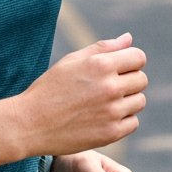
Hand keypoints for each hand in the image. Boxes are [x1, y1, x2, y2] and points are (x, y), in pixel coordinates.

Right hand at [18, 33, 147, 154]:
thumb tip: (129, 38)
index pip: (139, 57)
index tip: (117, 69)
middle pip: (141, 79)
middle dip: (128, 80)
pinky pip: (133, 122)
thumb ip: (103, 48)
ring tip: (103, 103)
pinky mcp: (112, 133)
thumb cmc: (49, 88)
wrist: (31, 124)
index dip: (129, 61)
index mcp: (100, 64)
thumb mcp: (72, 61)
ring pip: (139, 101)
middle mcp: (110, 87)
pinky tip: (103, 118)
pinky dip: (122, 120)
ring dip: (127, 101)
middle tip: (106, 88)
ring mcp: (112, 111)